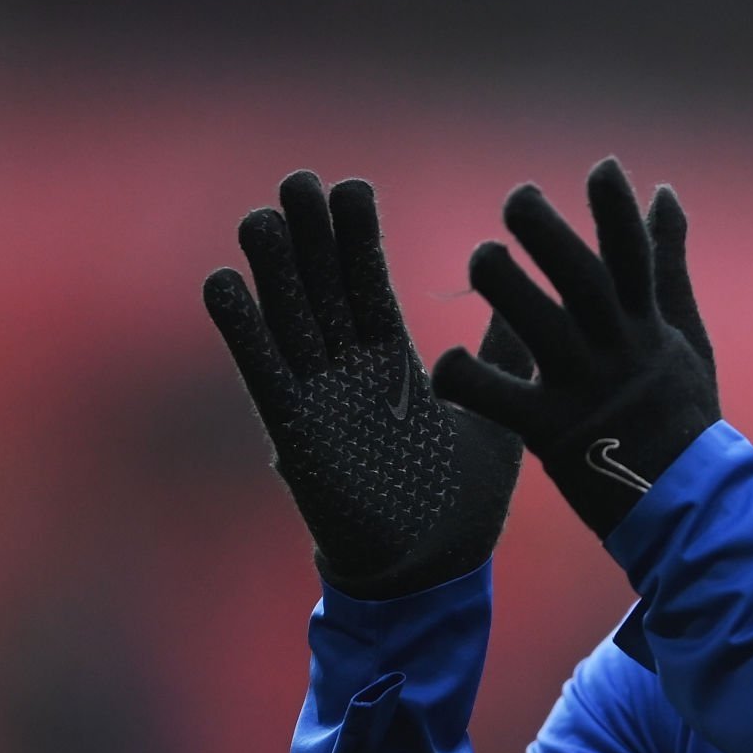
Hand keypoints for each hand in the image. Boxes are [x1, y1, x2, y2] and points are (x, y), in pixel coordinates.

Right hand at [203, 170, 532, 596]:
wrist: (433, 572)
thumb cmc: (463, 503)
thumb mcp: (496, 415)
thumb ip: (502, 357)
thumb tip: (531, 302)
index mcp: (393, 363)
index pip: (369, 285)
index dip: (357, 239)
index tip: (350, 187)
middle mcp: (349, 373)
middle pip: (322, 291)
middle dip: (311, 239)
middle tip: (299, 181)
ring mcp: (319, 399)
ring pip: (289, 321)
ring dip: (273, 271)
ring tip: (261, 215)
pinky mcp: (296, 433)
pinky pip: (264, 375)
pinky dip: (243, 332)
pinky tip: (221, 283)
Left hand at [433, 157, 719, 539]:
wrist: (684, 502)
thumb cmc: (681, 413)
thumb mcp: (685, 332)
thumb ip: (667, 262)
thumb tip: (664, 191)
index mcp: (645, 325)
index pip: (633, 257)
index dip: (617, 211)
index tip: (602, 166)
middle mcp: (616, 350)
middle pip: (583, 282)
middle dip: (551, 236)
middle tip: (518, 197)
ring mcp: (584, 389)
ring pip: (542, 329)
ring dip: (510, 289)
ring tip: (485, 258)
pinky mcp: (552, 432)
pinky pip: (500, 401)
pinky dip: (468, 380)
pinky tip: (445, 364)